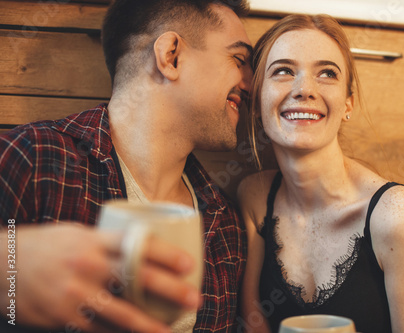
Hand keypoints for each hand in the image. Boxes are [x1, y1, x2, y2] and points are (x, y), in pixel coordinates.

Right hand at [0, 223, 200, 331]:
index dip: (167, 254)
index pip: (137, 243)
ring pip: (121, 313)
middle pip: (137, 277)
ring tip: (170, 331)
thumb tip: (142, 247)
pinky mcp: (64, 316)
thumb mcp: (77, 233)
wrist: (1, 266)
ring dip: (149, 325)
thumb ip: (107, 242)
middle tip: (194, 298)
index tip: (189, 265)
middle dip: (170, 289)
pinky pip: (99, 330)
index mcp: (94, 240)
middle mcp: (88, 265)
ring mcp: (75, 293)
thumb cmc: (46, 246)